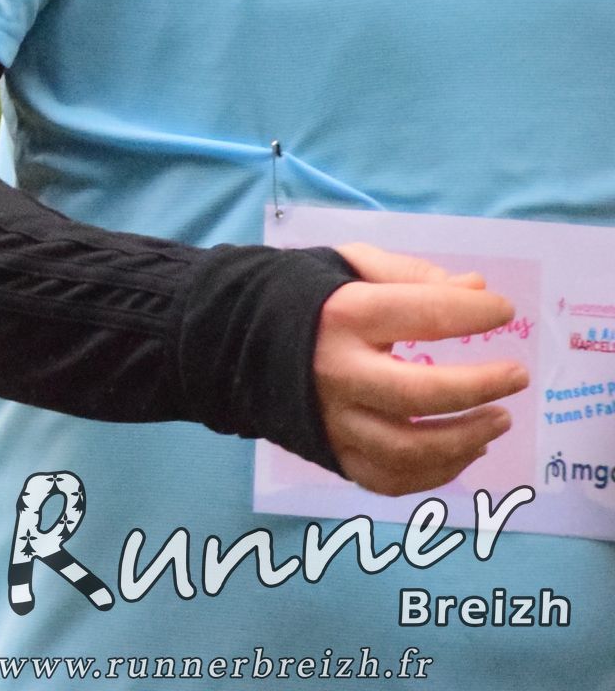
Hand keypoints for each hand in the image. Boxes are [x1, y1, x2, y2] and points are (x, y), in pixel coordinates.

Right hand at [314, 243, 530, 496]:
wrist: (228, 338)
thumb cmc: (302, 297)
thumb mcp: (349, 265)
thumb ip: (412, 276)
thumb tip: (476, 290)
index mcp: (342, 315)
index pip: (424, 313)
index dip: (475, 312)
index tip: (502, 311)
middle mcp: (336, 371)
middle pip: (422, 394)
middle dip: (481, 386)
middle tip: (515, 377)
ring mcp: (331, 419)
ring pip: (410, 448)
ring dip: (467, 439)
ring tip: (498, 421)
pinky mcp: (329, 453)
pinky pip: (390, 478)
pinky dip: (436, 473)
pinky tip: (462, 452)